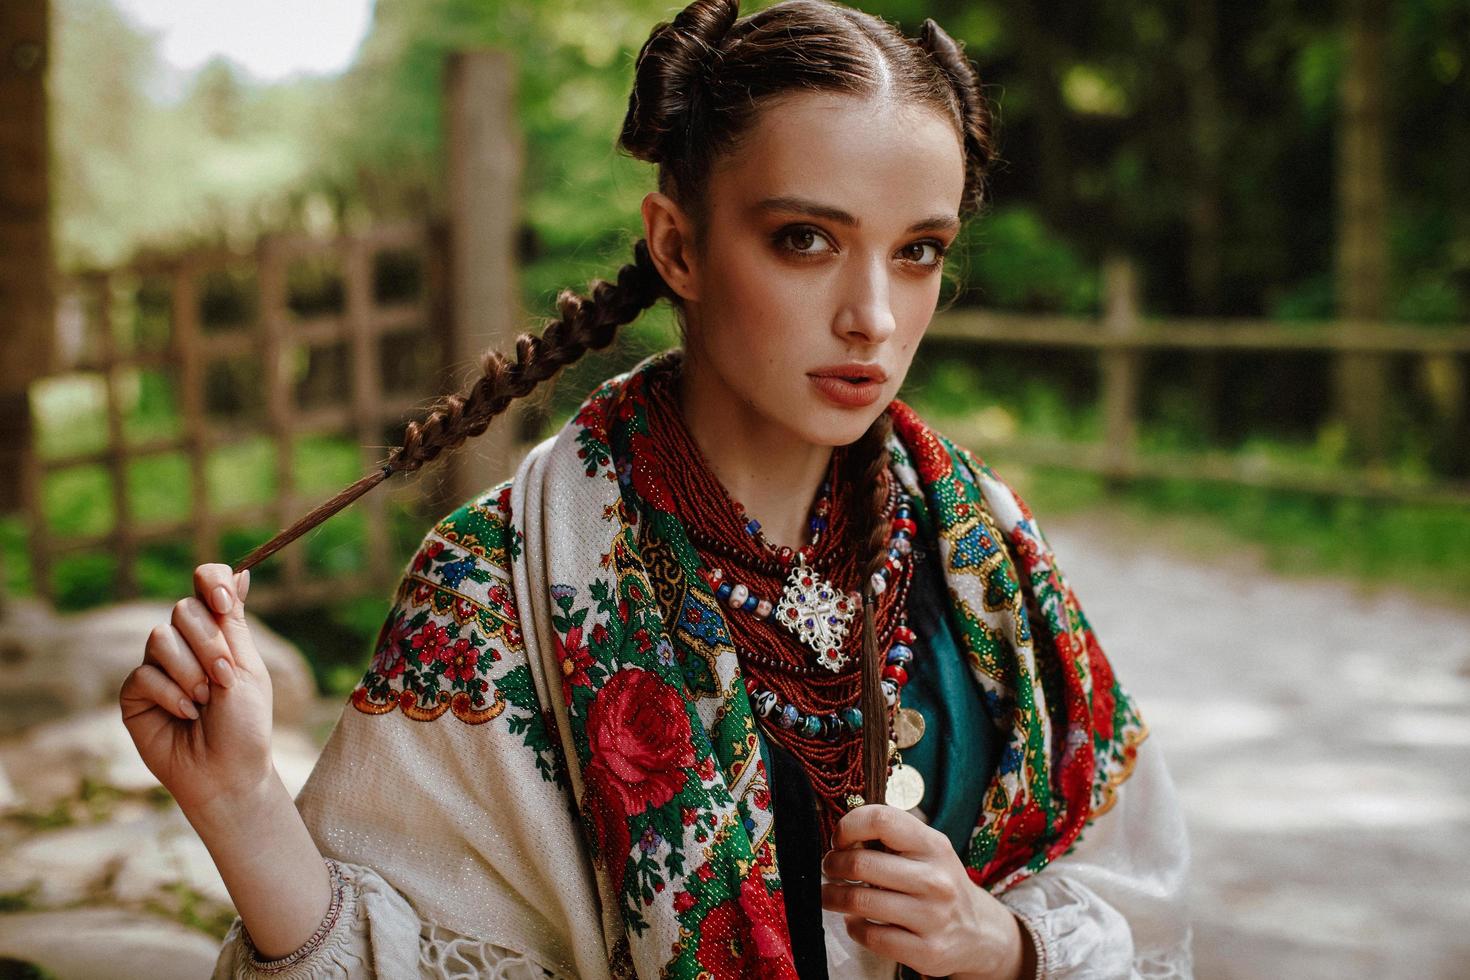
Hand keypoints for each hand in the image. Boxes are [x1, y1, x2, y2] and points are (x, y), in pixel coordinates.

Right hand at [119, 564, 275, 815]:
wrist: (226, 773)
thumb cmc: (244, 724)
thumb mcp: (245, 668)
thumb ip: (233, 622)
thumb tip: (242, 571)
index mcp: (219, 632)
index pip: (207, 583)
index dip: (211, 581)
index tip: (223, 602)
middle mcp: (187, 643)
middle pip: (184, 610)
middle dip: (208, 644)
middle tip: (223, 678)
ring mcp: (158, 666)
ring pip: (161, 639)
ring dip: (190, 672)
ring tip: (204, 702)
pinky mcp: (135, 693)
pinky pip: (144, 673)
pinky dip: (170, 694)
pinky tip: (185, 715)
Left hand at [821, 804, 1027, 979]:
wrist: (980, 933)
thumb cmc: (939, 883)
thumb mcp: (928, 851)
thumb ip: (892, 837)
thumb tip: (842, 833)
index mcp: (934, 845)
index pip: (882, 819)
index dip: (848, 826)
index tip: (840, 839)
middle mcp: (936, 880)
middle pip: (861, 864)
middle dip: (833, 865)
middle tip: (830, 868)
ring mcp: (932, 917)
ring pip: (859, 902)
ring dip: (833, 897)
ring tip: (830, 895)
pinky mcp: (927, 951)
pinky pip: (870, 936)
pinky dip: (853, 927)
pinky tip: (855, 921)